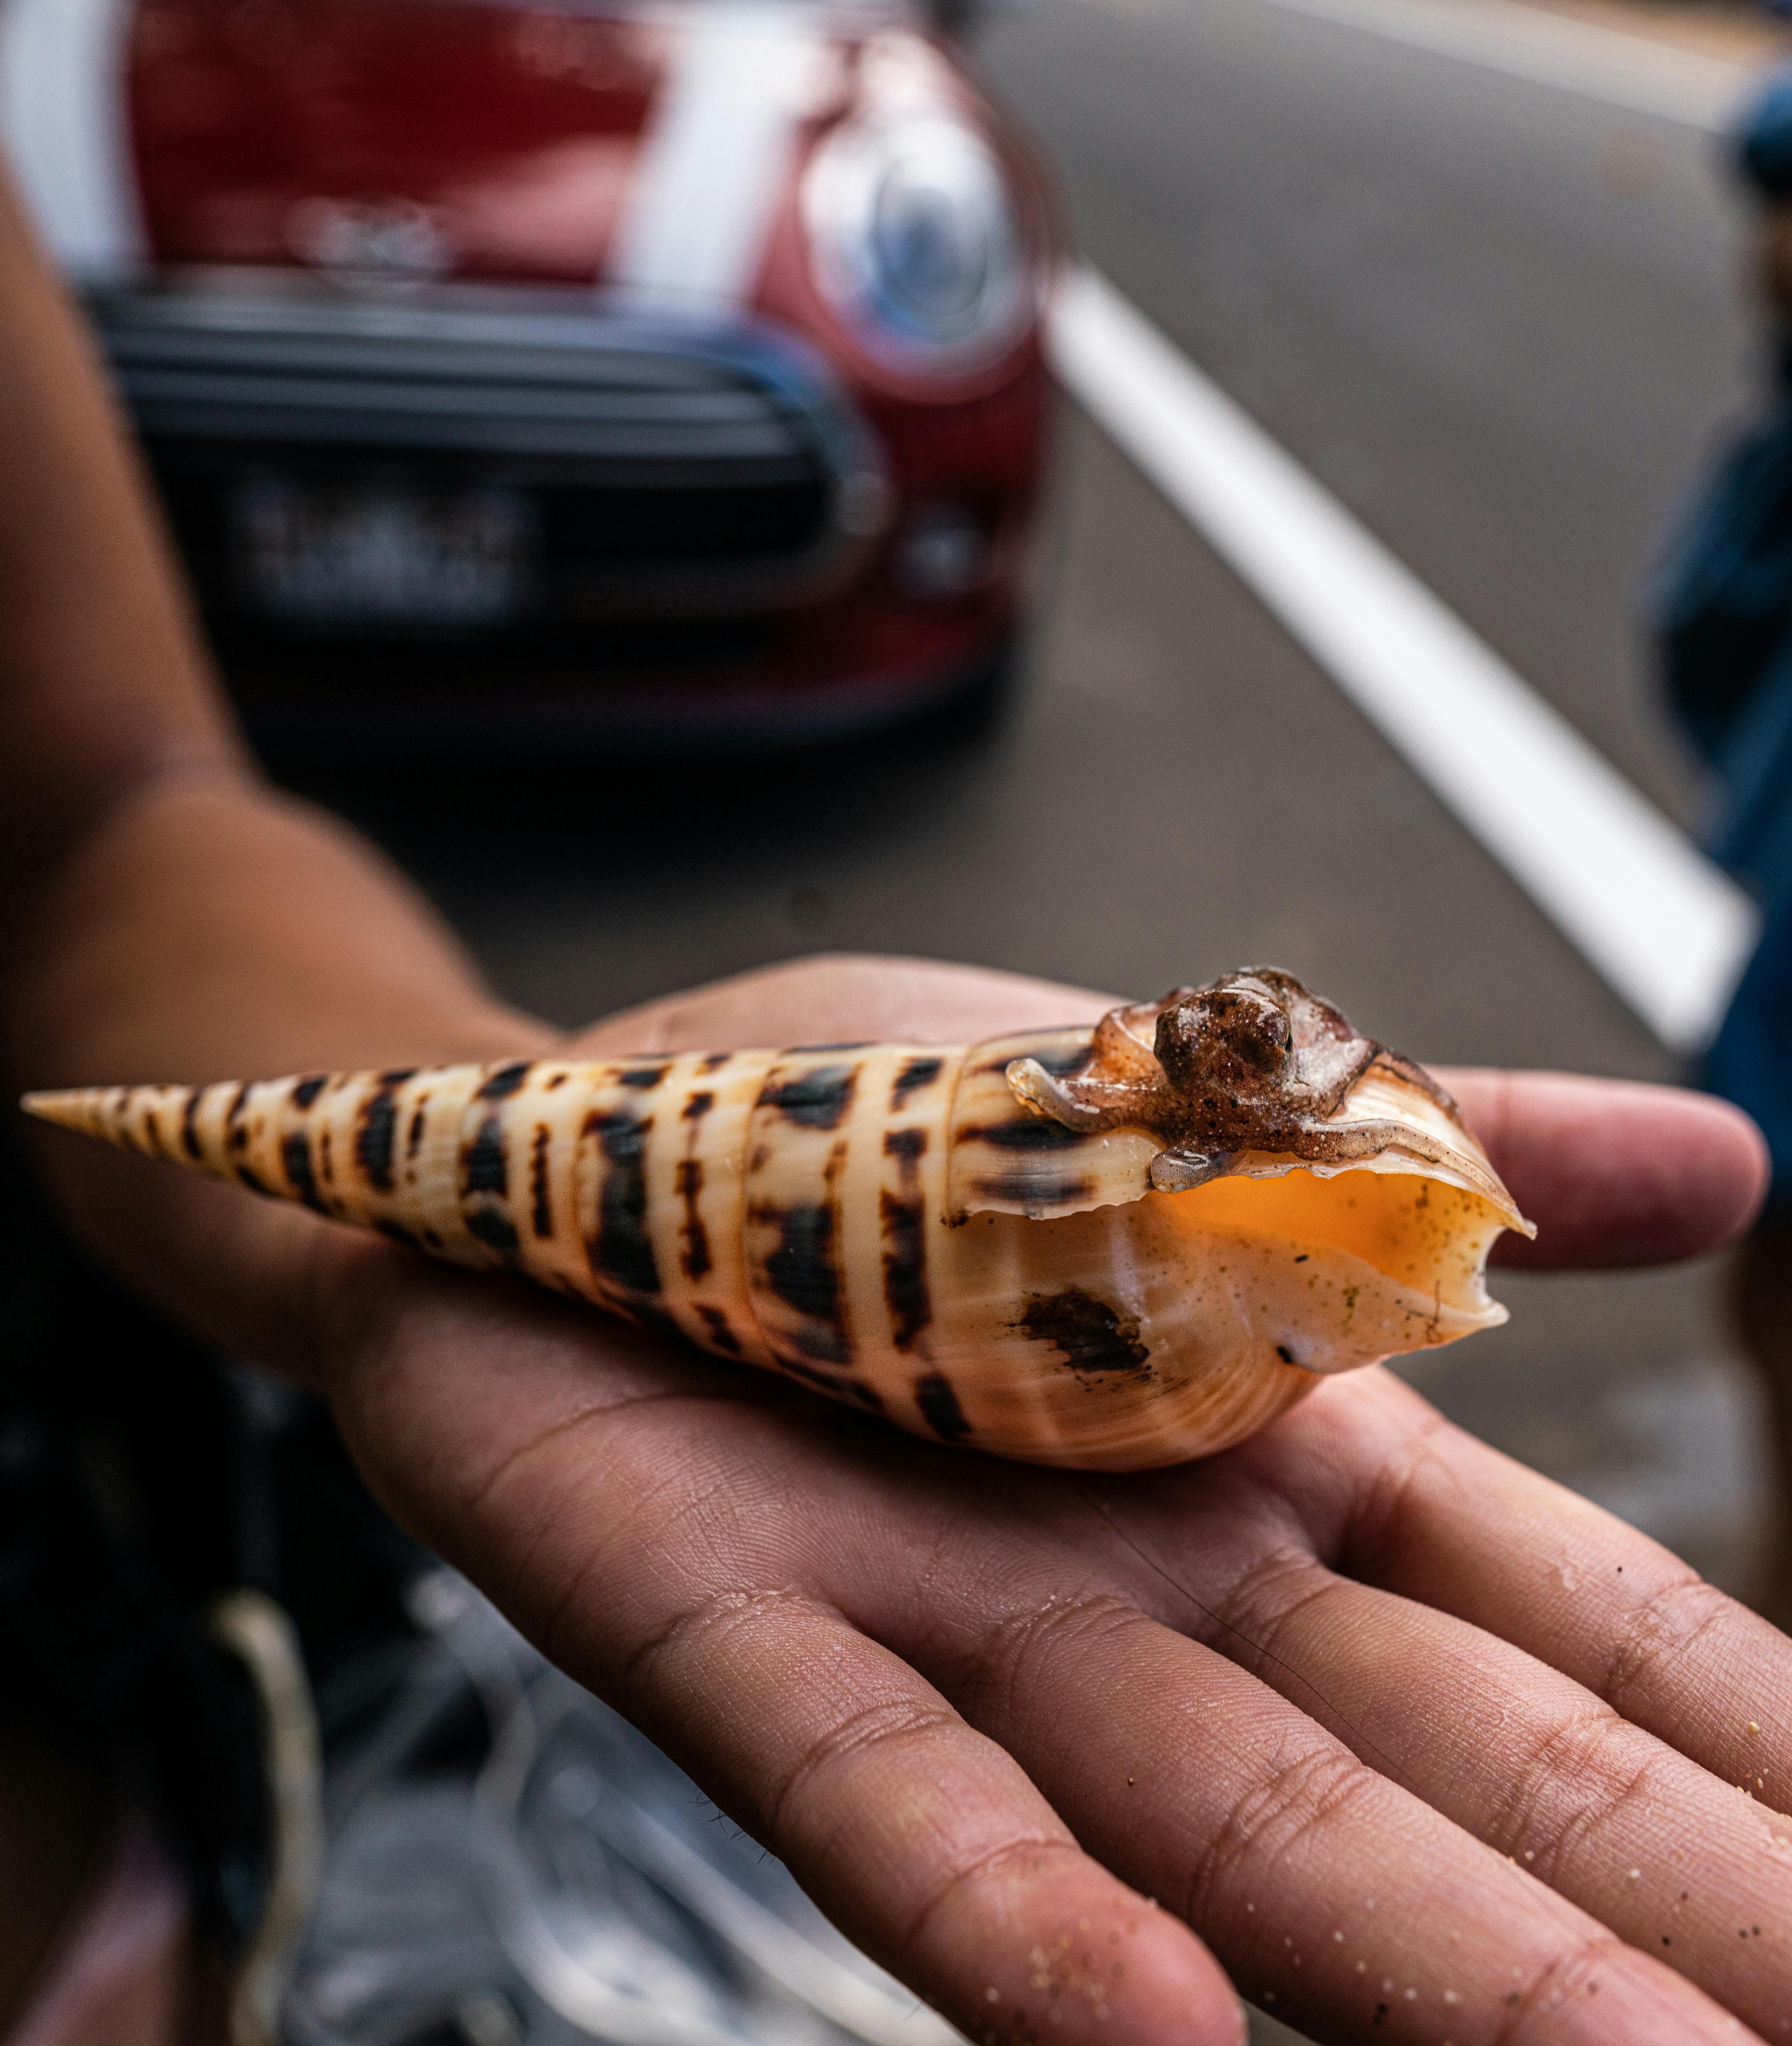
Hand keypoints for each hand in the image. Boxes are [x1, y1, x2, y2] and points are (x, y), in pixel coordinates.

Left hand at [293, 956, 1781, 2045]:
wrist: (570, 1134)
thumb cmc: (891, 1131)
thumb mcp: (1185, 1100)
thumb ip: (1429, 1152)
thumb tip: (1730, 1159)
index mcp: (1276, 1467)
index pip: (1570, 1634)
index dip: (1747, 1750)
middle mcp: (1153, 1590)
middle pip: (1440, 1774)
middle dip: (1643, 1921)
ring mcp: (947, 1630)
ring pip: (1211, 1828)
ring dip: (1415, 1971)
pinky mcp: (732, 1628)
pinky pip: (889, 1796)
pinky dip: (1009, 1913)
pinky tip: (1152, 2034)